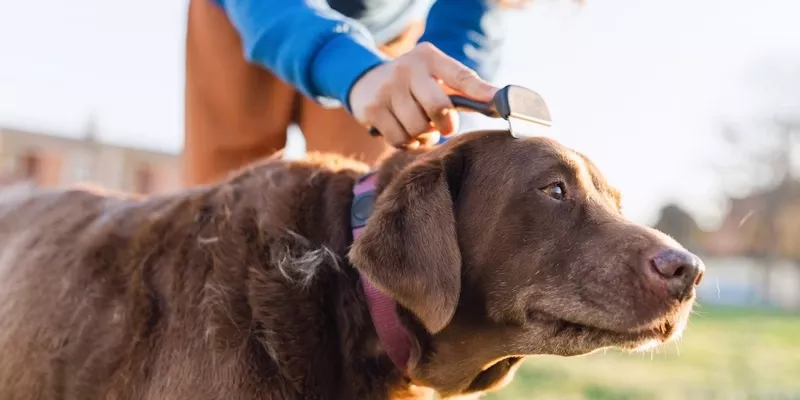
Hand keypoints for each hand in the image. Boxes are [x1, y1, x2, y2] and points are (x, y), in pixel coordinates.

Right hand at [348, 42, 497, 148]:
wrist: (365, 81)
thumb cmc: (414, 83)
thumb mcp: (436, 76)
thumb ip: (463, 89)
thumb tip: (497, 103)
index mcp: (429, 57)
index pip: (460, 76)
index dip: (481, 92)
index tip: (498, 104)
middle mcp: (406, 69)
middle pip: (438, 108)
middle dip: (446, 125)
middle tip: (444, 127)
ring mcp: (387, 88)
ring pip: (418, 128)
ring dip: (425, 136)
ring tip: (421, 127)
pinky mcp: (372, 109)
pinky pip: (400, 139)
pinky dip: (408, 143)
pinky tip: (406, 132)